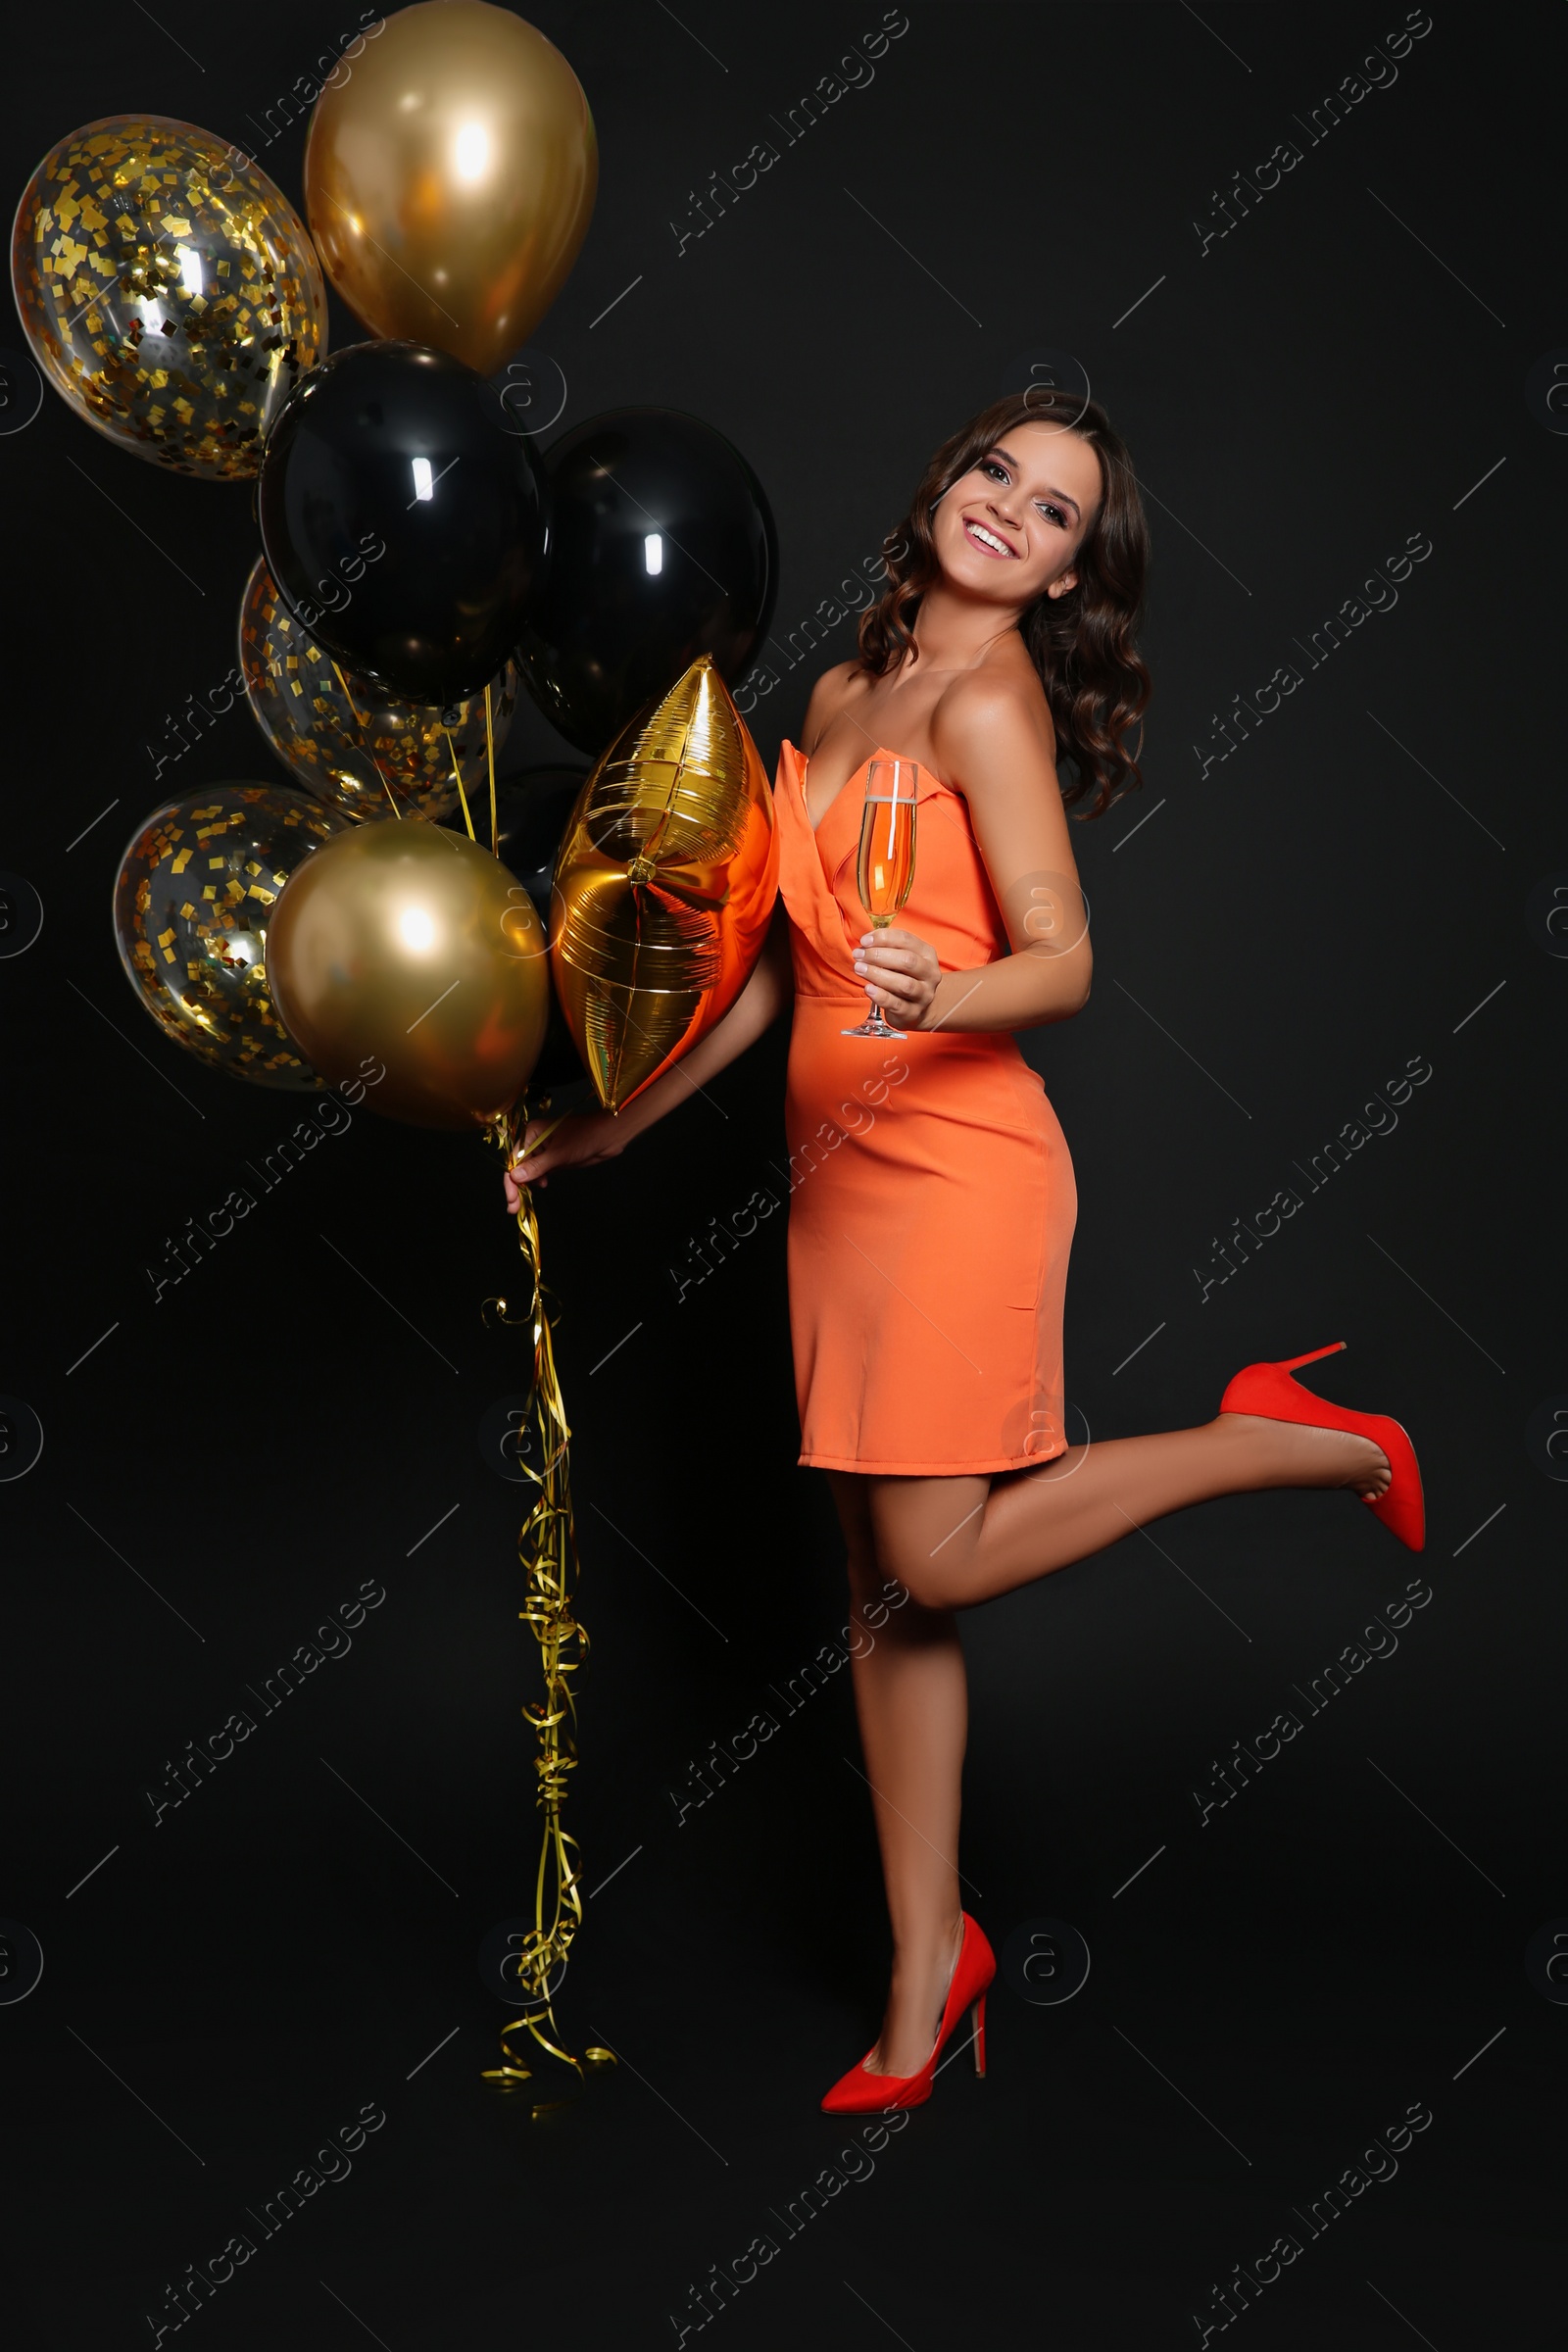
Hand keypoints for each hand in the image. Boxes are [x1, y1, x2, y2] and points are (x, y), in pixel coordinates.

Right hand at [501, 1108, 625, 1211]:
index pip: (515, 1159)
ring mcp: (544, 1151)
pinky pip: (540, 1173)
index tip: (511, 1198)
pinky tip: (543, 1185)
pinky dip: (538, 1181)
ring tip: (523, 1203)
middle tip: (514, 1207)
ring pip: (529, 1172)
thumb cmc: (585, 1137)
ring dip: (526, 1186)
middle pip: (519, 1167)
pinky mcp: (554, 1160)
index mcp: (532, 1133)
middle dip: (516, 1187)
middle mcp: (535, 1141)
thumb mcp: (560, 1153)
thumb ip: (537, 1166)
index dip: (511, 1180)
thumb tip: (515, 1176)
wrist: (608, 1136)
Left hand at [853, 926, 940, 1028]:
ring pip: (904, 984)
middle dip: (879, 956)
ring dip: (878, 975)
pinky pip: (897, 1004)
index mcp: (927, 954)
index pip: (907, 940)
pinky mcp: (914, 1013)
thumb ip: (886, 948)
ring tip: (859, 969)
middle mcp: (930, 974)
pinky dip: (881, 996)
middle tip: (858, 955)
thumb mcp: (900, 959)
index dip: (884, 938)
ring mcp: (924, 995)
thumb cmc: (903, 977)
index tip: (864, 940)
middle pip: (907, 961)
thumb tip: (864, 942)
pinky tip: (868, 989)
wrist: (916, 1008)